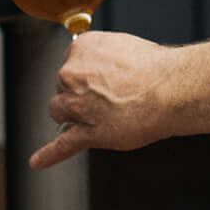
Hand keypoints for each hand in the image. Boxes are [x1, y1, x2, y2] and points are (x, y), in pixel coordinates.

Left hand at [27, 31, 180, 168]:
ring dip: (75, 115)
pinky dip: (49, 155)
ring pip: (60, 112)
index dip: (87, 76)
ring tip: (104, 115)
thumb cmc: (155, 69)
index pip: (70, 65)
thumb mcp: (122, 47)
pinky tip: (37, 162)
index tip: (103, 81)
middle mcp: (71, 74)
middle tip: (111, 98)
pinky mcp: (87, 131)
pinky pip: (63, 144)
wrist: (172, 89)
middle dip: (80, 95)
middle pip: (62, 89)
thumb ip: (100, 58)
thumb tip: (95, 71)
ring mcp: (78, 104)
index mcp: (80, 49)